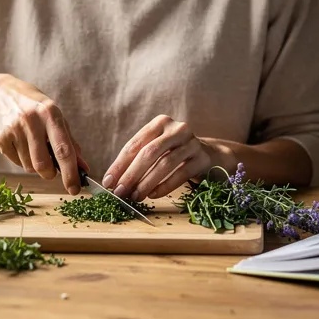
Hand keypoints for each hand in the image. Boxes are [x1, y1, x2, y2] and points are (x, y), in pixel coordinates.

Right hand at [0, 74, 86, 193]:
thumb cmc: (33, 106)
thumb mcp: (53, 115)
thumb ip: (69, 140)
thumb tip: (82, 166)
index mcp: (50, 113)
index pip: (64, 150)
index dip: (71, 173)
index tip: (75, 188)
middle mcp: (32, 120)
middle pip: (43, 164)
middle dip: (50, 174)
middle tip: (50, 171)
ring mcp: (14, 129)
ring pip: (29, 166)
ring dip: (34, 165)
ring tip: (31, 147)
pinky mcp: (0, 138)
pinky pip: (15, 162)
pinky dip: (20, 159)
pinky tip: (18, 143)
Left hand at [103, 115, 224, 200]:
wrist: (210, 155)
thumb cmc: (174, 154)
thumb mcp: (156, 149)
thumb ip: (137, 160)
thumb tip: (114, 181)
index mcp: (160, 123)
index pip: (135, 144)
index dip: (119, 164)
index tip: (108, 181)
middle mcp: (177, 129)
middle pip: (149, 152)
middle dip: (131, 174)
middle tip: (120, 192)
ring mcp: (192, 142)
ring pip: (165, 164)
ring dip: (146, 182)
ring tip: (135, 196)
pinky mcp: (202, 158)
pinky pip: (181, 174)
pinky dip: (165, 186)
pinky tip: (153, 195)